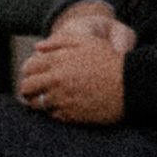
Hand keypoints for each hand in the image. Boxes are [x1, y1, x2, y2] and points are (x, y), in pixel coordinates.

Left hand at [18, 15, 134, 123]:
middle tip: (33, 90)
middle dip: (27, 89)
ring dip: (38, 102)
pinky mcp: (71, 115)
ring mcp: (62, 99)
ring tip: (44, 100)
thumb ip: (59, 41)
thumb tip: (38, 47)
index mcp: (57, 60)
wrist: (130, 84)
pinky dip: (54, 111)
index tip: (31, 75)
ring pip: (37, 104)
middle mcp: (56, 80)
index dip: (27, 72)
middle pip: (27, 88)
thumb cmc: (109, 60)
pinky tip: (62, 106)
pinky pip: (52, 115)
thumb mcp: (85, 42)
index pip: (28, 68)